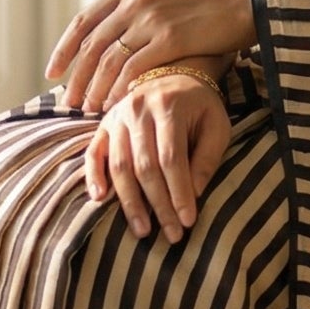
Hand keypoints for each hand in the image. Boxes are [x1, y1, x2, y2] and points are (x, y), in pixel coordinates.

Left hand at [45, 0, 252, 113]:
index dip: (64, 50)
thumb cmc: (205, 7)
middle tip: (69, 103)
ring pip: (108, 59)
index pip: (83, 22)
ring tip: (89, 110)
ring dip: (95, 88)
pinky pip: (134, 69)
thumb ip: (134, 11)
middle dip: (76, 77)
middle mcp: (134, 0)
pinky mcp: (170, 37)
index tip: (53, 74)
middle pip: (91, 44)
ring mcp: (150, 18)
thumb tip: (108, 39)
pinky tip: (116, 104)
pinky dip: (120, 89)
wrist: (243, 3)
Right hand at [83, 75, 233, 242]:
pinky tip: (100, 200)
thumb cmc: (200, 106)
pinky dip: (94, 177)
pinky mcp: (103, 124)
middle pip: (144, 166)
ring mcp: (116, 116)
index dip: (179, 192)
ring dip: (130, 202)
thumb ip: (206, 158)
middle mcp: (137, 109)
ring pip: (119, 166)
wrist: (175, 73)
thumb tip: (194, 194)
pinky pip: (93, 153)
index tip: (188, 221)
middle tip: (171, 235)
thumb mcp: (216, 125)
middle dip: (159, 205)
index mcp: (168, 106)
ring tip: (143, 231)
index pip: (172, 158)